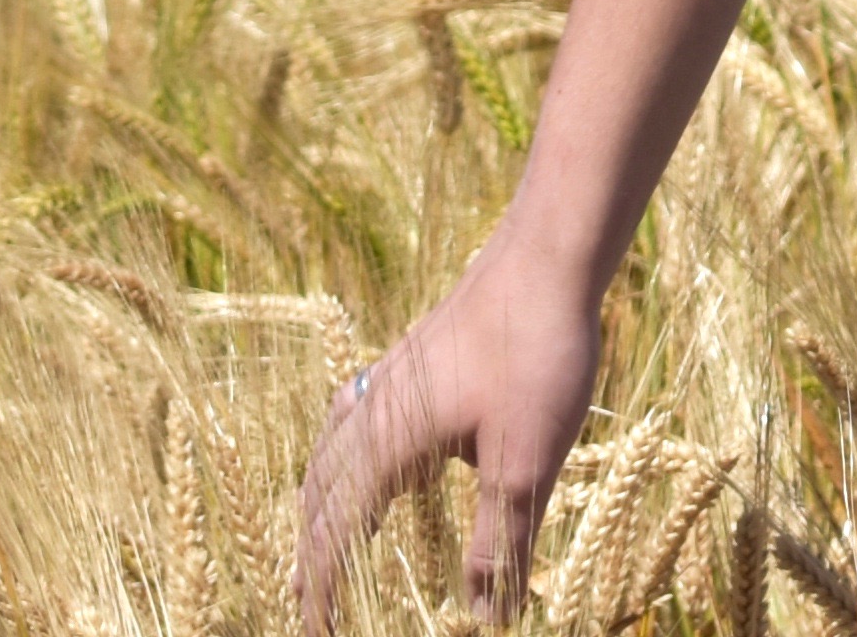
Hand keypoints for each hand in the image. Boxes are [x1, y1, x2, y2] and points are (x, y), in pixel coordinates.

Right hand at [296, 246, 601, 629]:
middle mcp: (371, 410)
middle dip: (311, 555)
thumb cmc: (536, 354)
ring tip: (322, 546)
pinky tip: (371, 460)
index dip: (322, 591)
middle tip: (308, 605)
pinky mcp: (411, 361)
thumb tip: (483, 618)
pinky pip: (354, 423)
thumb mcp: (525, 464)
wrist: (549, 257)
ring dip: (322, 508)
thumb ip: (500, 545)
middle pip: (319, 496)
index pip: (335, 535)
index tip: (312, 632)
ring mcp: (388, 379)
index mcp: (386, 444)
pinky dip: (346, 462)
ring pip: (332, 456)